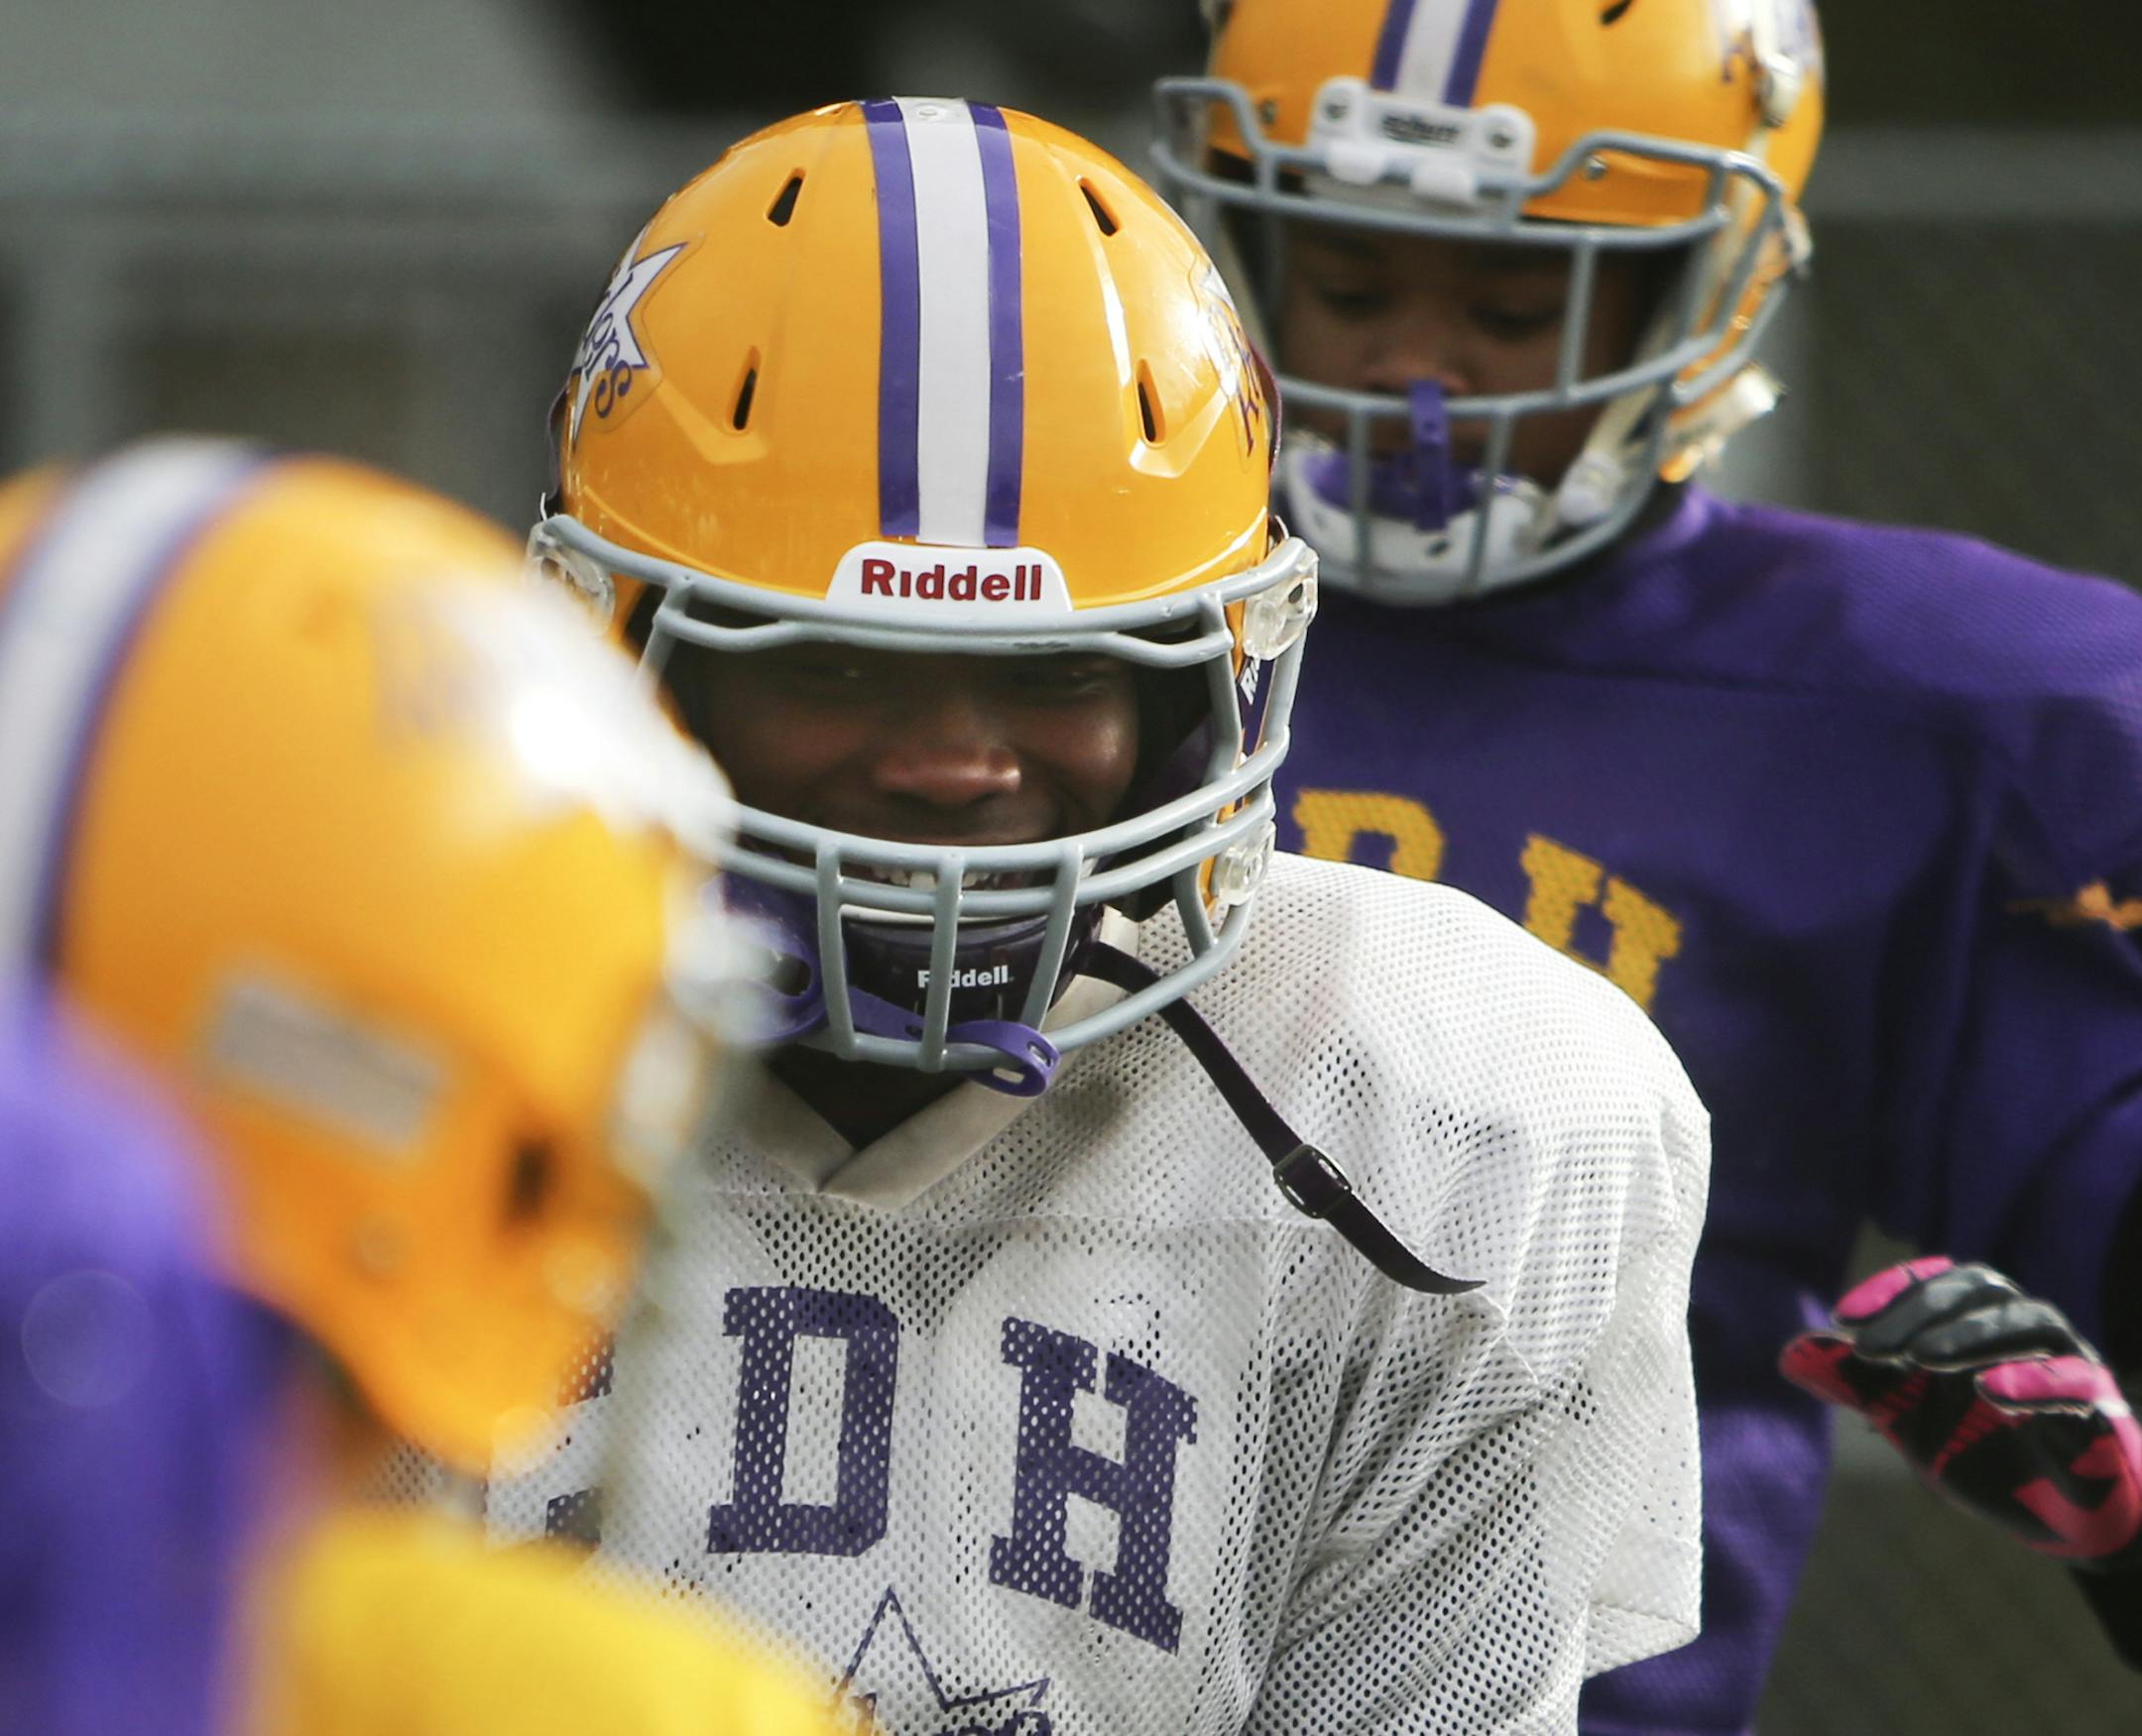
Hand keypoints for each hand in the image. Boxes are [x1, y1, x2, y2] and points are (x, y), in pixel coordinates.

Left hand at [1781, 1256, 2141, 1566]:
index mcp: (1979, 1326)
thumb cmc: (1987, 1453)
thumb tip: (1789, 1355)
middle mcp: (2025, 1334)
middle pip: (1981, 1287)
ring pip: (2032, 1319)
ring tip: (1921, 1357)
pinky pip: (2078, 1381)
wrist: (2059, 1520)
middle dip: (1921, 1308)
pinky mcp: (2100, 1413)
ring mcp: (2069, 1366)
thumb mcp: (1911, 1422)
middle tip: (1870, 1347)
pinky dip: (2036, 1379)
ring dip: (1972, 1333)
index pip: (1938, 1281)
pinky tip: (1991, 1391)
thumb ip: (1859, 1386)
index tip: (1843, 1317)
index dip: (1892, 1289)